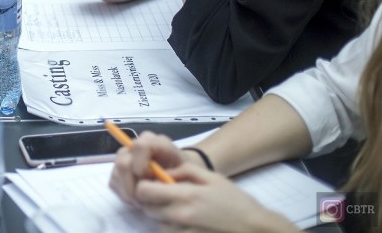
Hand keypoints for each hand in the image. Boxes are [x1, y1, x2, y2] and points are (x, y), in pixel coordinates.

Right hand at [109, 131, 186, 205]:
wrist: (175, 173)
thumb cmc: (180, 170)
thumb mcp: (186, 169)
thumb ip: (175, 172)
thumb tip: (161, 182)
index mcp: (152, 141)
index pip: (140, 146)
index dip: (141, 163)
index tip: (149, 178)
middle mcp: (133, 146)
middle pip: (123, 162)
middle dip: (132, 184)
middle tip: (144, 198)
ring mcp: (123, 158)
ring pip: (116, 174)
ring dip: (129, 192)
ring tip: (144, 200)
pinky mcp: (117, 171)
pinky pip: (114, 183)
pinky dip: (124, 194)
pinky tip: (138, 198)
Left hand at [135, 163, 296, 232]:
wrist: (254, 229)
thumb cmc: (235, 201)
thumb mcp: (211, 177)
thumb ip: (184, 171)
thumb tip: (164, 173)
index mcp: (185, 195)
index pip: (144, 191)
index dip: (143, 185)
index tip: (153, 181)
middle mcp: (180, 216)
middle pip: (147, 207)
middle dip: (151, 199)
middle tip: (165, 194)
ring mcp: (183, 232)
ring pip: (156, 222)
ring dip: (161, 214)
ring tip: (179, 207)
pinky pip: (168, 232)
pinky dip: (171, 226)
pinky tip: (186, 221)